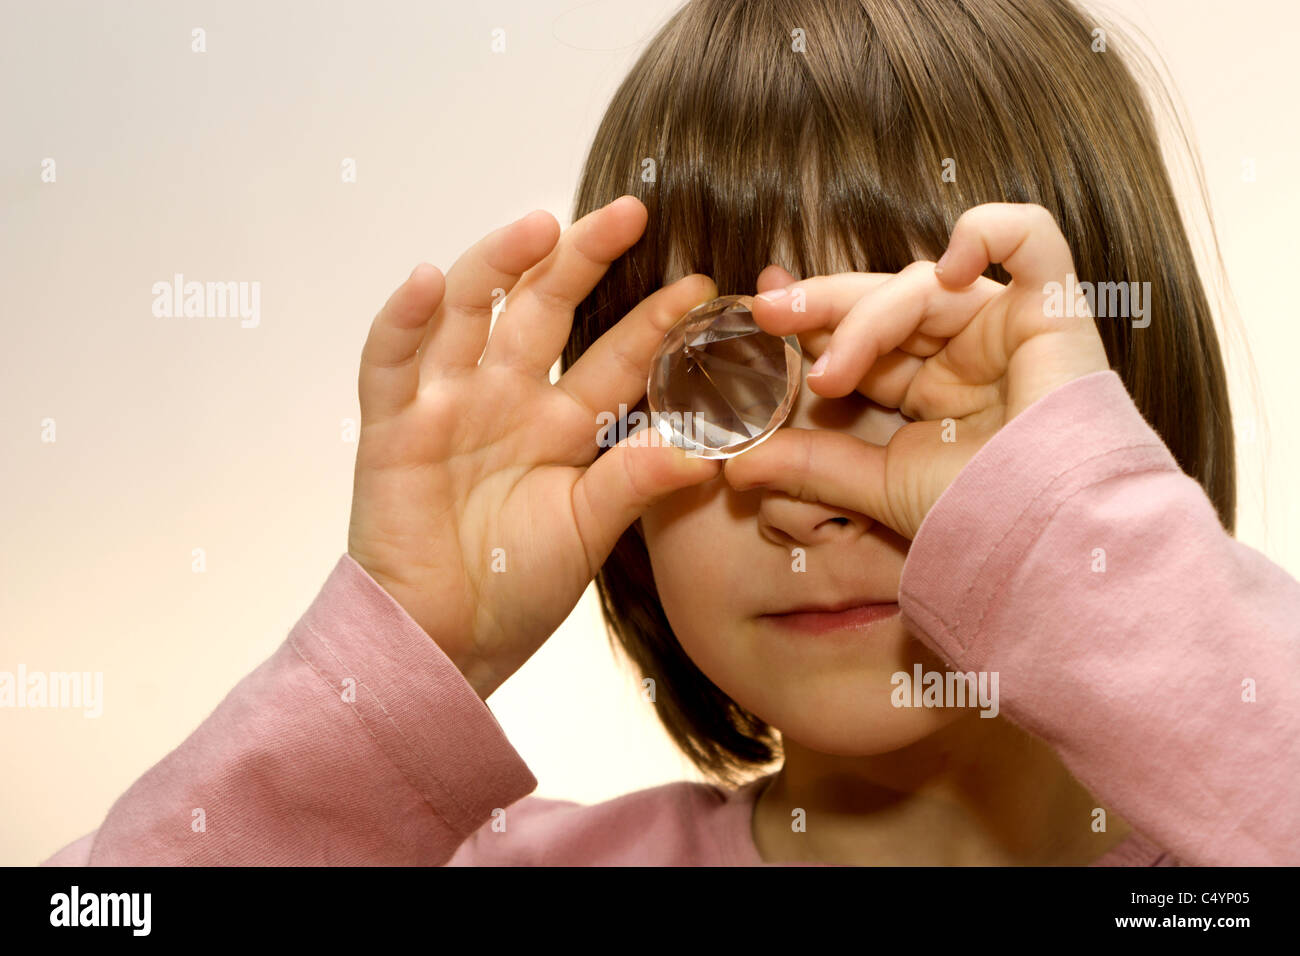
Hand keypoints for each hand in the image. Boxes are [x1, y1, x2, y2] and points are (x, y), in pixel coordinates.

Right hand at [347, 196, 720, 698]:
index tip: (703, 289)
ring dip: (497, 266)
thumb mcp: (588, 530)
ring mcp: (446, 404)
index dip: (652, 321)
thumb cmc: (516, 585)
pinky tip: (422, 280)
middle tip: (630, 213)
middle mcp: (507, 399)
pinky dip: (401, 321)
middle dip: (583, 260)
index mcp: (561, 424)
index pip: (613, 357)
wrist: (445, 640)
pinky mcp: (391, 425)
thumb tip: (709, 450)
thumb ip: (635, 482)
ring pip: (468, 313)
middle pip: (543, 310)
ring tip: (539, 227)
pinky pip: (390, 362)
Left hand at [729, 202, 1111, 539]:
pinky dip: (989, 231)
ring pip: (925, 286)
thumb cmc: (976, 519)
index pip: (861, 337)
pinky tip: (947, 263)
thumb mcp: (877, 485)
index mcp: (930, 388)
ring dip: (868, 318)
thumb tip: (735, 465)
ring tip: (831, 371)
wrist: (1049, 546)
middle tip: (769, 313)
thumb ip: (811, 465)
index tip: (760, 318)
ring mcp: (1006, 327)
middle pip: (884, 303)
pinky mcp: (1053, 309)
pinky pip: (1030, 239)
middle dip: (823, 306)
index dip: (813, 322)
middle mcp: (966, 352)